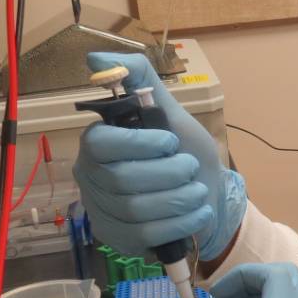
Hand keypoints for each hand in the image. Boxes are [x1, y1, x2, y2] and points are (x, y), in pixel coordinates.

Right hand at [72, 52, 245, 258]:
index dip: (139, 144)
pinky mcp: (117, 239)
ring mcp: (101, 211)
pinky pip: (146, 235)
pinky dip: (181, 223)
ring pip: (136, 209)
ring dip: (179, 199)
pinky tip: (199, 212)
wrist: (206, 195)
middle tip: (191, 168)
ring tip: (199, 191)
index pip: (101, 143)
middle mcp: (91, 177)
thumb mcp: (171, 112)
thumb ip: (140, 79)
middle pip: (122, 180)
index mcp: (98, 143)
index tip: (171, 142)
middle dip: (168, 174)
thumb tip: (95, 58)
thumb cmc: (184, 151)